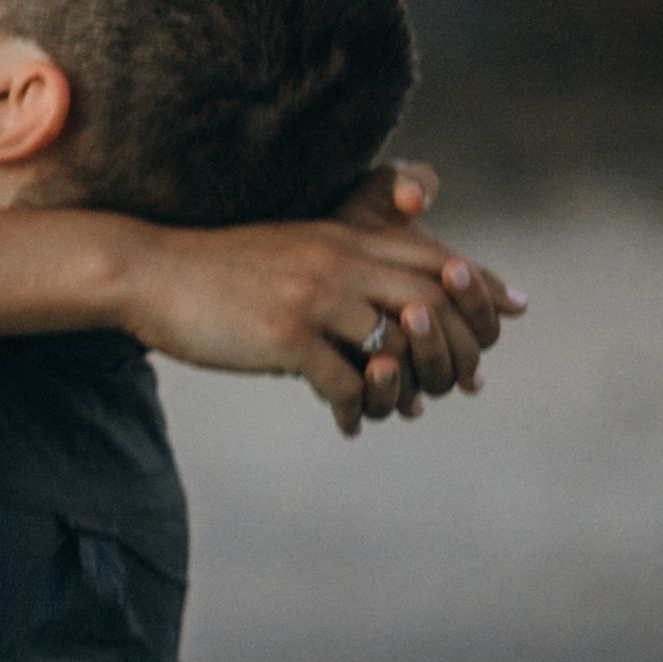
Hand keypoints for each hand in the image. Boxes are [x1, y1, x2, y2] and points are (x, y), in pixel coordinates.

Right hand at [125, 195, 525, 437]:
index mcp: (344, 237)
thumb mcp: (289, 253)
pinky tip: (350, 424)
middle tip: (468, 382)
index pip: (436, 258)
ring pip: (398, 346)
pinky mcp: (286, 336)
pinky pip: (347, 384)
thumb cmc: (216, 271)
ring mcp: (315, 298)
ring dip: (411, 385)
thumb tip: (378, 308)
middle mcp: (340, 261)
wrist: (149, 272)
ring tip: (408, 409)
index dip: (482, 286)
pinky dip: (357, 409)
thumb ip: (338, 267)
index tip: (513, 310)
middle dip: (460, 346)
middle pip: (434, 301)